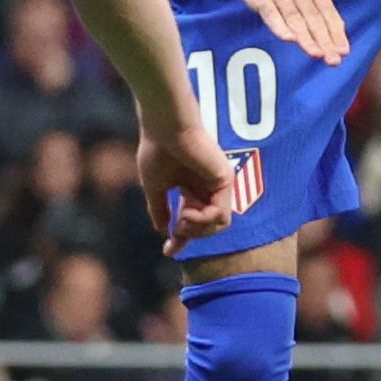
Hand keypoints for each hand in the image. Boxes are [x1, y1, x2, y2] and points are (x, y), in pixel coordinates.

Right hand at [144, 113, 239, 246]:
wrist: (165, 128)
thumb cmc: (157, 150)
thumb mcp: (154, 187)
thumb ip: (160, 209)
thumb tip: (162, 230)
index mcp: (191, 187)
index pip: (191, 220)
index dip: (180, 239)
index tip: (167, 252)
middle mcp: (207, 187)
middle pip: (207, 227)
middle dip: (190, 234)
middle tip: (176, 227)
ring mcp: (218, 184)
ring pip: (218, 225)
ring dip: (197, 229)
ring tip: (181, 219)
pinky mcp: (225, 180)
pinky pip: (220, 215)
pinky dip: (202, 221)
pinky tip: (186, 213)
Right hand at [231, 0, 346, 63]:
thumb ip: (319, 3)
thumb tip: (335, 28)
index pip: (328, 14)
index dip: (336, 34)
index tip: (343, 52)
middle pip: (314, 20)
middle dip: (325, 42)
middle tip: (333, 60)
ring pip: (295, 20)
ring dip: (306, 39)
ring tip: (316, 54)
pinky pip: (271, 15)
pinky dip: (280, 27)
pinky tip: (289, 39)